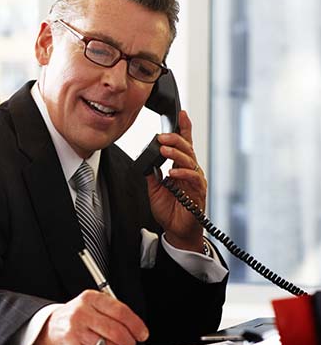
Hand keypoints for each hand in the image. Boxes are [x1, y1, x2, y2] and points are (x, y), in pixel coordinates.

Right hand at [31, 290, 148, 344]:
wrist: (48, 330)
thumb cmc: (75, 319)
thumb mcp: (91, 305)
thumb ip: (113, 313)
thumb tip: (138, 330)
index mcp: (89, 298)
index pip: (121, 312)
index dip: (136, 325)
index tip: (142, 333)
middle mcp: (81, 313)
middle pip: (118, 332)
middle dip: (129, 342)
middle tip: (128, 343)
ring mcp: (75, 332)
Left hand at [146, 110, 206, 251]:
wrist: (176, 230)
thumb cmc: (169, 209)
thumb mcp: (154, 189)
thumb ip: (152, 174)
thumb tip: (145, 160)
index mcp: (181, 167)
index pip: (184, 145)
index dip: (184, 128)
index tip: (182, 113)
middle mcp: (190, 171)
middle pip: (187, 148)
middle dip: (175, 139)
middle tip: (161, 135)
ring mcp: (196, 181)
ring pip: (190, 160)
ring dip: (176, 154)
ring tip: (164, 149)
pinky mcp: (198, 192)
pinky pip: (193, 179)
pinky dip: (182, 174)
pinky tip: (172, 172)